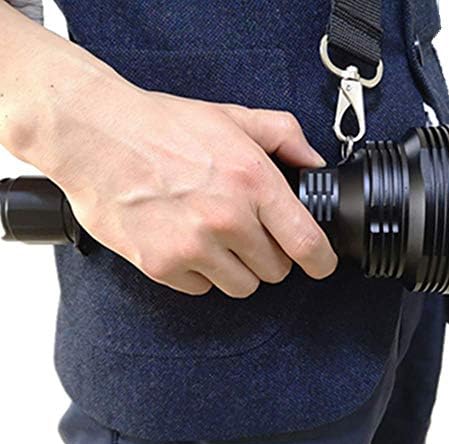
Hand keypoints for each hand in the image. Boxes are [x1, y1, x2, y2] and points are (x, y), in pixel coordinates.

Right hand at [0, 17, 336, 296]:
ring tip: (215, 238)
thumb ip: (284, 137)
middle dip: (269, 256)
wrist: (95, 135)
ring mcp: (192, 247)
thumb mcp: (231, 117)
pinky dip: (200, 272)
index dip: (321, 261)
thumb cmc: (159, 126)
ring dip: (236, 268)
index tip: (321, 265)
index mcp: (252, 181)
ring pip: (241, 286)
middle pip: (275, 270)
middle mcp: (226, 219)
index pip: (306, 242)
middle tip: (249, 234)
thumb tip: (313, 163)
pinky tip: (186, 243)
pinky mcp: (162, 266)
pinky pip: (201, 288)